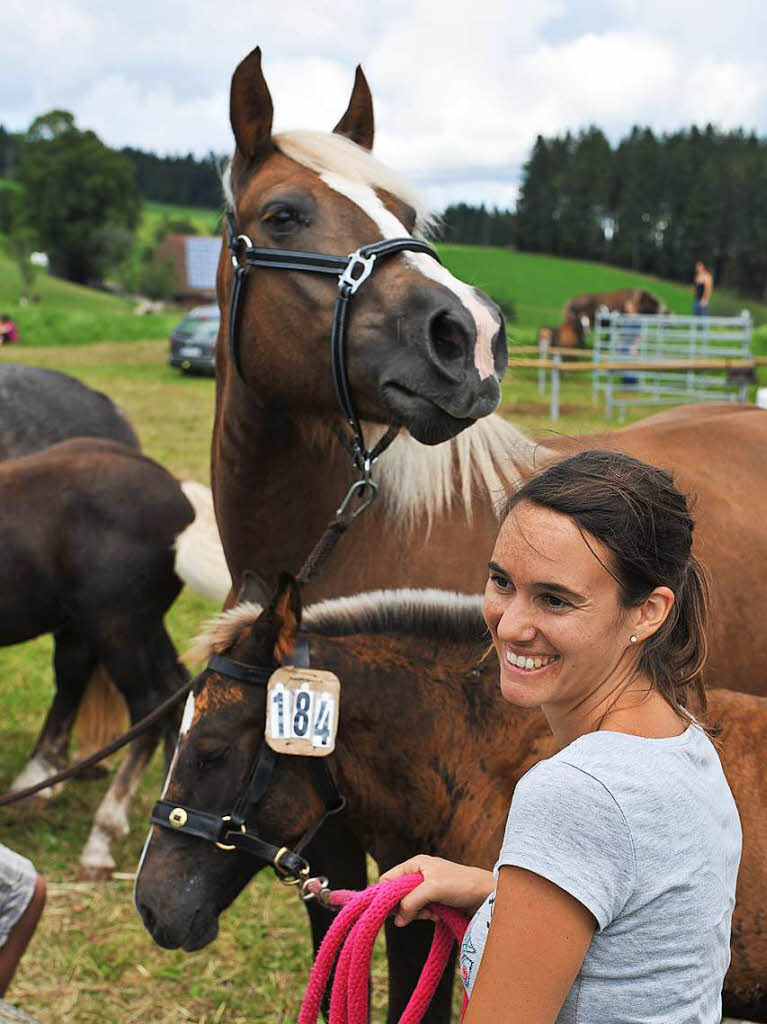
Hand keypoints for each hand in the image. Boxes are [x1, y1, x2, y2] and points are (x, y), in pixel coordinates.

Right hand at [379, 855, 494, 925]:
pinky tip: (437, 916)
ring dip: (417, 913)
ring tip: (431, 914)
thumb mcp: (432, 889)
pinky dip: (426, 916)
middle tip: (415, 914)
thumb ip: (411, 902)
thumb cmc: (461, 884)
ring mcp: (428, 888)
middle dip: (404, 907)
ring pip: (410, 905)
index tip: (389, 911)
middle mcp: (420, 874)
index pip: (389, 879)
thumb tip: (397, 920)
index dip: (385, 895)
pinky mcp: (436, 901)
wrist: (487, 895)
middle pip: (398, 894)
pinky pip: (422, 911)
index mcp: (416, 864)